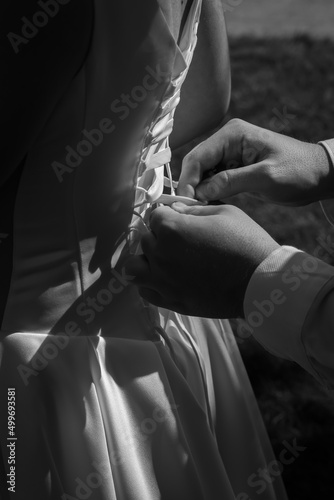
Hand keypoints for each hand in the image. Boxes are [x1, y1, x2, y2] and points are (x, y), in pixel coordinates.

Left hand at [125, 203, 278, 317]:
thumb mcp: (223, 212)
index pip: (154, 215)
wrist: (260, 283)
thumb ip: (191, 209)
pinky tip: (165, 278)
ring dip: (146, 259)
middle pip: (145, 239)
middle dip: (160, 235)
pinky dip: (149, 283)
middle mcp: (161, 255)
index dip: (168, 215)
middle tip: (182, 239)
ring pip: (134, 267)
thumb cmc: (246, 242)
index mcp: (172, 229)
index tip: (182, 219)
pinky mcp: (171, 301)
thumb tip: (173, 211)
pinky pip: (144, 291)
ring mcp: (163, 281)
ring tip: (165, 259)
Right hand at [178, 119, 333, 205]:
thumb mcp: (265, 177)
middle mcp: (227, 141)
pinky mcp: (234, 169)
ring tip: (199, 210)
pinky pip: (213, 181)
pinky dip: (209, 193)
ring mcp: (230, 155)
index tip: (185, 203)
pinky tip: (210, 205)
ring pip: (202, 174)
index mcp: (232, 135)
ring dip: (199, 191)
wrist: (319, 175)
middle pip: (196, 164)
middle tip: (190, 210)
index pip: (198, 156)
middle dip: (191, 186)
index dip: (188, 180)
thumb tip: (200, 193)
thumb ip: (231, 182)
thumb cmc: (298, 171)